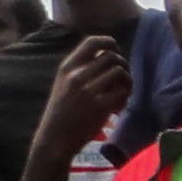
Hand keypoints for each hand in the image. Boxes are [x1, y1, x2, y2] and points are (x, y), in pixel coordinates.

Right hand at [33, 36, 131, 169]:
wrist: (55, 138)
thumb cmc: (60, 112)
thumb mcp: (63, 83)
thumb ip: (80, 69)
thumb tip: (107, 57)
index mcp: (67, 67)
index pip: (92, 42)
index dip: (109, 42)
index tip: (115, 51)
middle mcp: (78, 75)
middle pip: (111, 56)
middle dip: (122, 64)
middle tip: (121, 78)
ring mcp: (89, 90)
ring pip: (120, 71)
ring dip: (126, 80)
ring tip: (122, 93)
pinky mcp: (101, 106)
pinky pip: (123, 91)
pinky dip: (125, 97)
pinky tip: (118, 107)